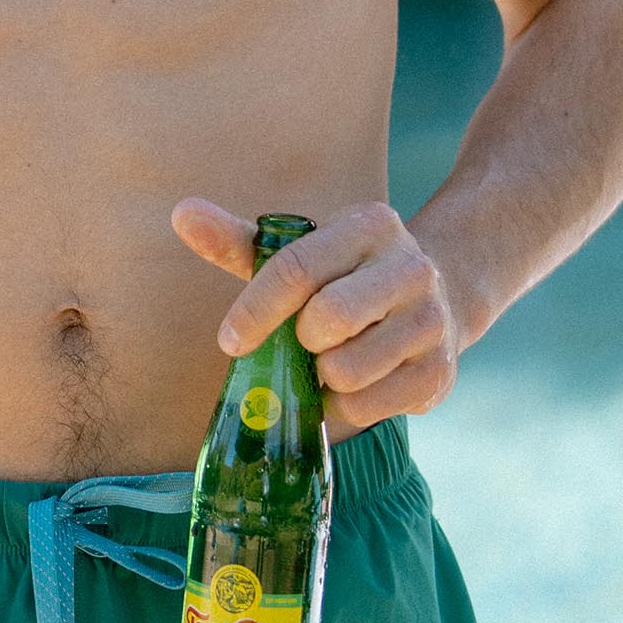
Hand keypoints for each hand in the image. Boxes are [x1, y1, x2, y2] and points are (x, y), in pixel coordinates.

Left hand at [171, 199, 458, 434]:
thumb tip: (181, 214)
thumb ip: (239, 240)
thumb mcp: (299, 251)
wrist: (441, 298)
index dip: (253, 312)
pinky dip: (344, 407)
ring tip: (331, 360)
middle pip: (323, 322)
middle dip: (299, 342)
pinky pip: (367, 409)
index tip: (231, 341)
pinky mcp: (438, 373)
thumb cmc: (345, 276)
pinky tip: (355, 384)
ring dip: (321, 378)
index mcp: (370, 225)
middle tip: (304, 341)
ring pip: (344, 372)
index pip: (295, 269)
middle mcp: (410, 268)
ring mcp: (431, 322)